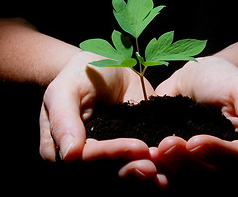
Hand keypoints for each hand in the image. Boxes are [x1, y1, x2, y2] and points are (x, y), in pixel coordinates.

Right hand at [39, 51, 166, 185]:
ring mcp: (114, 152)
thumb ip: (64, 119)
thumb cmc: (78, 75)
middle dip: (133, 169)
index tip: (137, 146)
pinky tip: (173, 164)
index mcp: (66, 149)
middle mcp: (90, 157)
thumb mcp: (64, 91)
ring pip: (128, 170)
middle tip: (154, 166)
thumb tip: (69, 155)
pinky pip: (144, 159)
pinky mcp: (135, 143)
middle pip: (109, 171)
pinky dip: (158, 164)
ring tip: (165, 170)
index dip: (112, 154)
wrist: (103, 66)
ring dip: (146, 172)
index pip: (88, 158)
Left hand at [155, 56, 237, 171]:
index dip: (216, 154)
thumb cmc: (224, 78)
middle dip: (186, 161)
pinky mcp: (178, 160)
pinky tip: (145, 154)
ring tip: (153, 150)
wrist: (197, 76)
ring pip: (186, 176)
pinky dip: (157, 165)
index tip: (194, 142)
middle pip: (209, 173)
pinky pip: (168, 170)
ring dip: (169, 166)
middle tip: (166, 144)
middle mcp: (224, 161)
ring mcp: (199, 162)